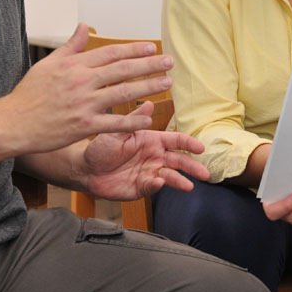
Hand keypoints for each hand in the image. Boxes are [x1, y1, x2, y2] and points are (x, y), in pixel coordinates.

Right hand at [2, 23, 174, 154]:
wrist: (12, 123)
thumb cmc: (29, 94)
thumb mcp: (48, 64)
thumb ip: (72, 46)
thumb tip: (85, 26)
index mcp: (75, 65)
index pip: (112, 53)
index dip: (134, 50)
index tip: (152, 49)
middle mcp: (82, 82)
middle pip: (123, 70)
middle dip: (150, 65)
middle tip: (169, 62)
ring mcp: (84, 104)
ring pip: (123, 93)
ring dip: (148, 87)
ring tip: (167, 83)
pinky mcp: (84, 125)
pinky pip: (114, 122)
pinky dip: (133, 120)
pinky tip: (149, 117)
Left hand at [82, 100, 209, 199]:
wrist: (85, 169)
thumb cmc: (100, 147)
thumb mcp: (117, 132)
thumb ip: (134, 119)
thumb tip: (149, 103)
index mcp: (152, 141)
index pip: (176, 141)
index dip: (189, 144)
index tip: (200, 148)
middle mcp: (155, 157)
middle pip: (179, 161)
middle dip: (193, 167)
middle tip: (205, 174)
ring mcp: (149, 172)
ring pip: (170, 176)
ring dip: (180, 180)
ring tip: (189, 186)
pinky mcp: (140, 187)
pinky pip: (152, 186)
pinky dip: (157, 185)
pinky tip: (159, 183)